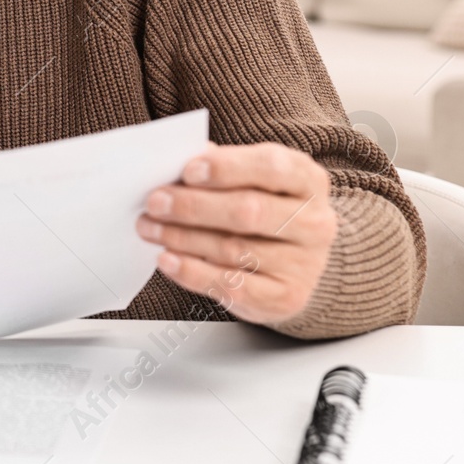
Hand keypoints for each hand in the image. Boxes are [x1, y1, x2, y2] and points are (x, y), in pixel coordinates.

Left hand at [135, 142, 336, 325]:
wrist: (292, 263)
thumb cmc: (263, 210)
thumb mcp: (250, 180)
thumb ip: (219, 169)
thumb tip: (175, 165)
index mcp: (307, 180)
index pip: (271, 167)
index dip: (227, 168)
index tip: (188, 171)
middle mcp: (314, 222)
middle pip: (249, 211)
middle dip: (193, 206)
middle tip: (155, 202)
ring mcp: (304, 263)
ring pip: (234, 249)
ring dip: (182, 237)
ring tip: (149, 228)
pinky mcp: (286, 297)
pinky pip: (232, 285)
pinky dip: (192, 272)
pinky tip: (167, 259)